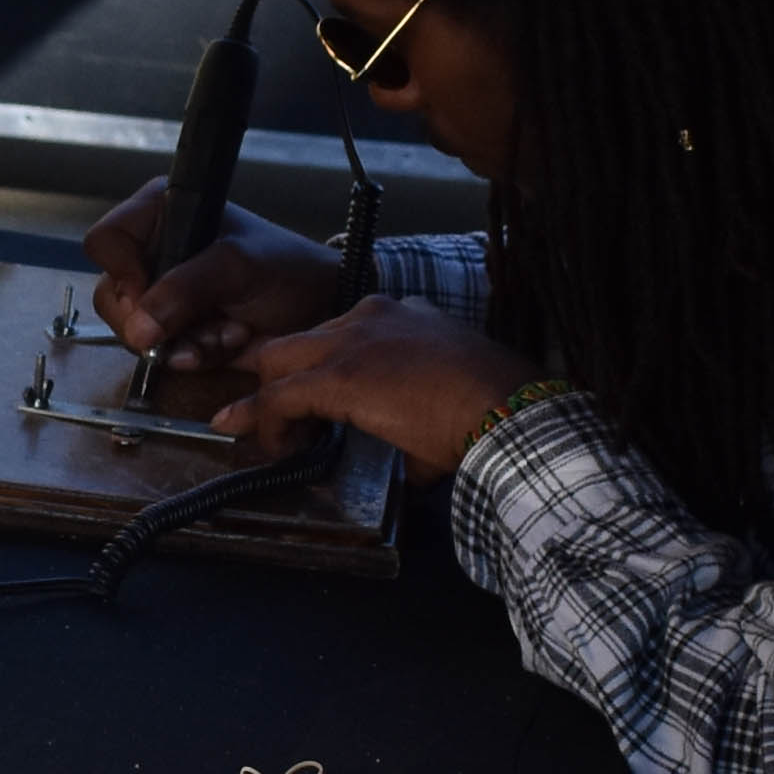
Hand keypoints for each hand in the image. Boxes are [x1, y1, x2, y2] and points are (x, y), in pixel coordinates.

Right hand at [80, 186, 349, 365]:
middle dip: (158, 319)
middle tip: (199, 321)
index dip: (123, 271)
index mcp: (161, 213)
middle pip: (113, 295)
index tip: (152, 292)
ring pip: (133, 331)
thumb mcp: (236, 267)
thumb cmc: (285, 269)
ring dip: (182, 341)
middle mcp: (154, 251)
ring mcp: (162, 294)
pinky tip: (225, 342)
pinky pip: (159, 354)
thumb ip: (184, 289)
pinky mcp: (175, 330)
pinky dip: (193, 355)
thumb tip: (138, 329)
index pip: (106, 241)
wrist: (320, 309)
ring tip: (225, 330)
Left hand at [211, 296, 533, 476]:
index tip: (320, 406)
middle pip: (300, 340)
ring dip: (269, 400)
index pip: (341, 335)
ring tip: (274, 437)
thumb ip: (411, 414)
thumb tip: (401, 456)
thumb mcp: (443, 398)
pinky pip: (280, 396)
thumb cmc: (489, 409)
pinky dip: (268, 422)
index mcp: (401, 317)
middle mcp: (371, 317)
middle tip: (283, 419)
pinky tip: (276, 448)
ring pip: (278, 359)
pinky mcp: (336, 375)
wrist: (504, 407)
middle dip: (282, 378)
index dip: (323, 371)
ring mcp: (351, 341)